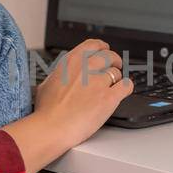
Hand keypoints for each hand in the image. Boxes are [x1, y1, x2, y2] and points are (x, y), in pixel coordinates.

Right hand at [4, 39, 132, 172]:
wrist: (51, 128)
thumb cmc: (46, 111)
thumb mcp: (47, 83)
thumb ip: (60, 75)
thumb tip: (62, 75)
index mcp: (71, 62)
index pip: (93, 44)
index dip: (102, 48)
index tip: (105, 51)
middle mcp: (86, 68)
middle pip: (109, 56)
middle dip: (114, 61)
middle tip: (114, 67)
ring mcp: (98, 82)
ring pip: (117, 72)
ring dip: (117, 78)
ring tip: (114, 86)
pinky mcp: (109, 98)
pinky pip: (126, 86)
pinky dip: (126, 88)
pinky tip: (122, 93)